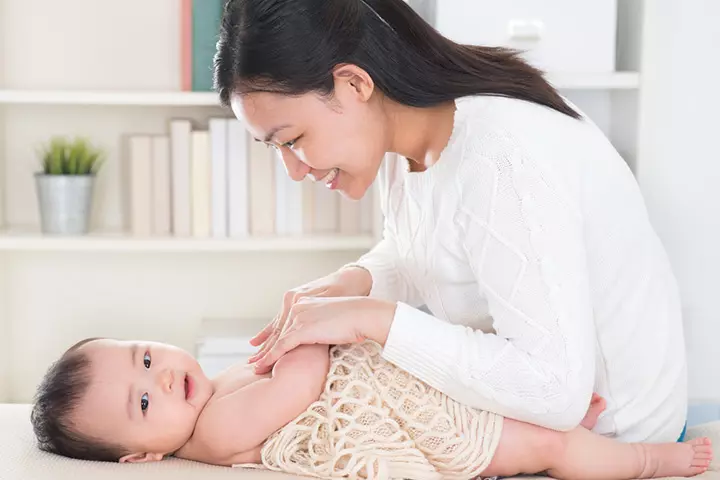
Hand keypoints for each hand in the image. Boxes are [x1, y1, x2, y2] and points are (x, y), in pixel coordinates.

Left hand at [248, 267, 371, 364]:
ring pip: (276, 340)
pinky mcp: (301, 329)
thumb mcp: (331, 319)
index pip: (284, 323)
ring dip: (264, 355)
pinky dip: (271, 357)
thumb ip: (319, 325)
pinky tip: (263, 367)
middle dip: (265, 348)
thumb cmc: (355, 319)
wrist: (364, 315)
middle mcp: (297, 306)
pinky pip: (281, 346)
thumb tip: (318, 337)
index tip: (264, 348)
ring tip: (255, 368)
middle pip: (277, 331)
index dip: (272, 338)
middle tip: (253, 361)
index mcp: (304, 302)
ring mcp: (298, 317)